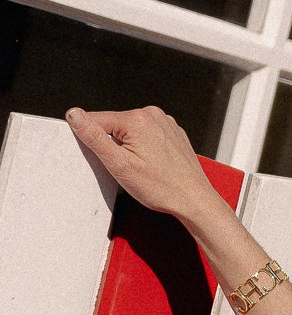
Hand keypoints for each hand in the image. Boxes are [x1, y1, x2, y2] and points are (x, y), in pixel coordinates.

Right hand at [65, 104, 225, 237]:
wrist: (194, 200)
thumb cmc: (161, 188)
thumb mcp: (119, 165)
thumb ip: (94, 138)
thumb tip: (74, 114)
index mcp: (137, 119)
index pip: (96, 120)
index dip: (93, 141)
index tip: (106, 159)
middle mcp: (152, 114)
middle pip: (115, 125)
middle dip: (114, 146)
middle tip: (128, 168)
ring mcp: (165, 122)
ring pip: (131, 131)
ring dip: (130, 147)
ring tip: (143, 168)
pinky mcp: (173, 132)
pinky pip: (148, 135)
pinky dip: (145, 148)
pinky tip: (154, 165)